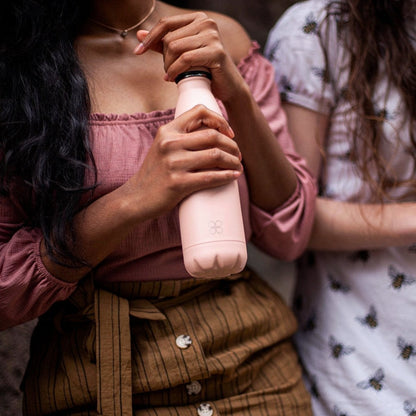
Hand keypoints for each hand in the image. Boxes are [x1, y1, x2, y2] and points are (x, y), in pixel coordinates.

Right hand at [121, 104, 242, 220]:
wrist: (136, 198)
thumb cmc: (155, 174)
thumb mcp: (162, 148)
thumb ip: (181, 138)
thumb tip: (213, 134)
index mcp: (167, 131)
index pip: (199, 111)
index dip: (220, 120)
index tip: (230, 133)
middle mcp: (170, 143)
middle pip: (213, 135)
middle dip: (232, 145)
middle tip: (237, 155)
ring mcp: (173, 163)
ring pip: (215, 155)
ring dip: (233, 161)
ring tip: (238, 166)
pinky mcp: (178, 183)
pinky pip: (211, 177)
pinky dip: (227, 176)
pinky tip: (234, 176)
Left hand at [134, 12, 245, 102]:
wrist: (227, 86)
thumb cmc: (205, 69)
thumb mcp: (182, 54)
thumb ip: (162, 44)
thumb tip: (139, 34)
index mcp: (198, 18)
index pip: (166, 23)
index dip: (150, 38)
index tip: (138, 52)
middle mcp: (207, 22)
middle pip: (169, 39)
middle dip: (164, 59)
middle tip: (168, 72)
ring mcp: (213, 36)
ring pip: (175, 48)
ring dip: (169, 66)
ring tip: (172, 76)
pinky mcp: (216, 52)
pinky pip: (185, 59)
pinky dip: (175, 71)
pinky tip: (172, 79)